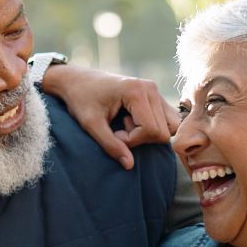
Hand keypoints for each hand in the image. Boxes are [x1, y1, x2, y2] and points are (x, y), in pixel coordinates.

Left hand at [42, 64, 179, 169]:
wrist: (77, 81)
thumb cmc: (81, 100)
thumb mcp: (91, 125)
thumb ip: (110, 145)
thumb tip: (130, 166)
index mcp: (137, 91)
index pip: (151, 130)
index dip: (132, 141)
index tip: (113, 135)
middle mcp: (151, 88)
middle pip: (163, 131)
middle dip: (140, 138)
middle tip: (118, 131)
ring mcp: (155, 91)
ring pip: (169, 127)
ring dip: (148, 133)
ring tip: (125, 124)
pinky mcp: (155, 95)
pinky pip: (166, 120)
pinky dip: (151, 127)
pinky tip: (130, 121)